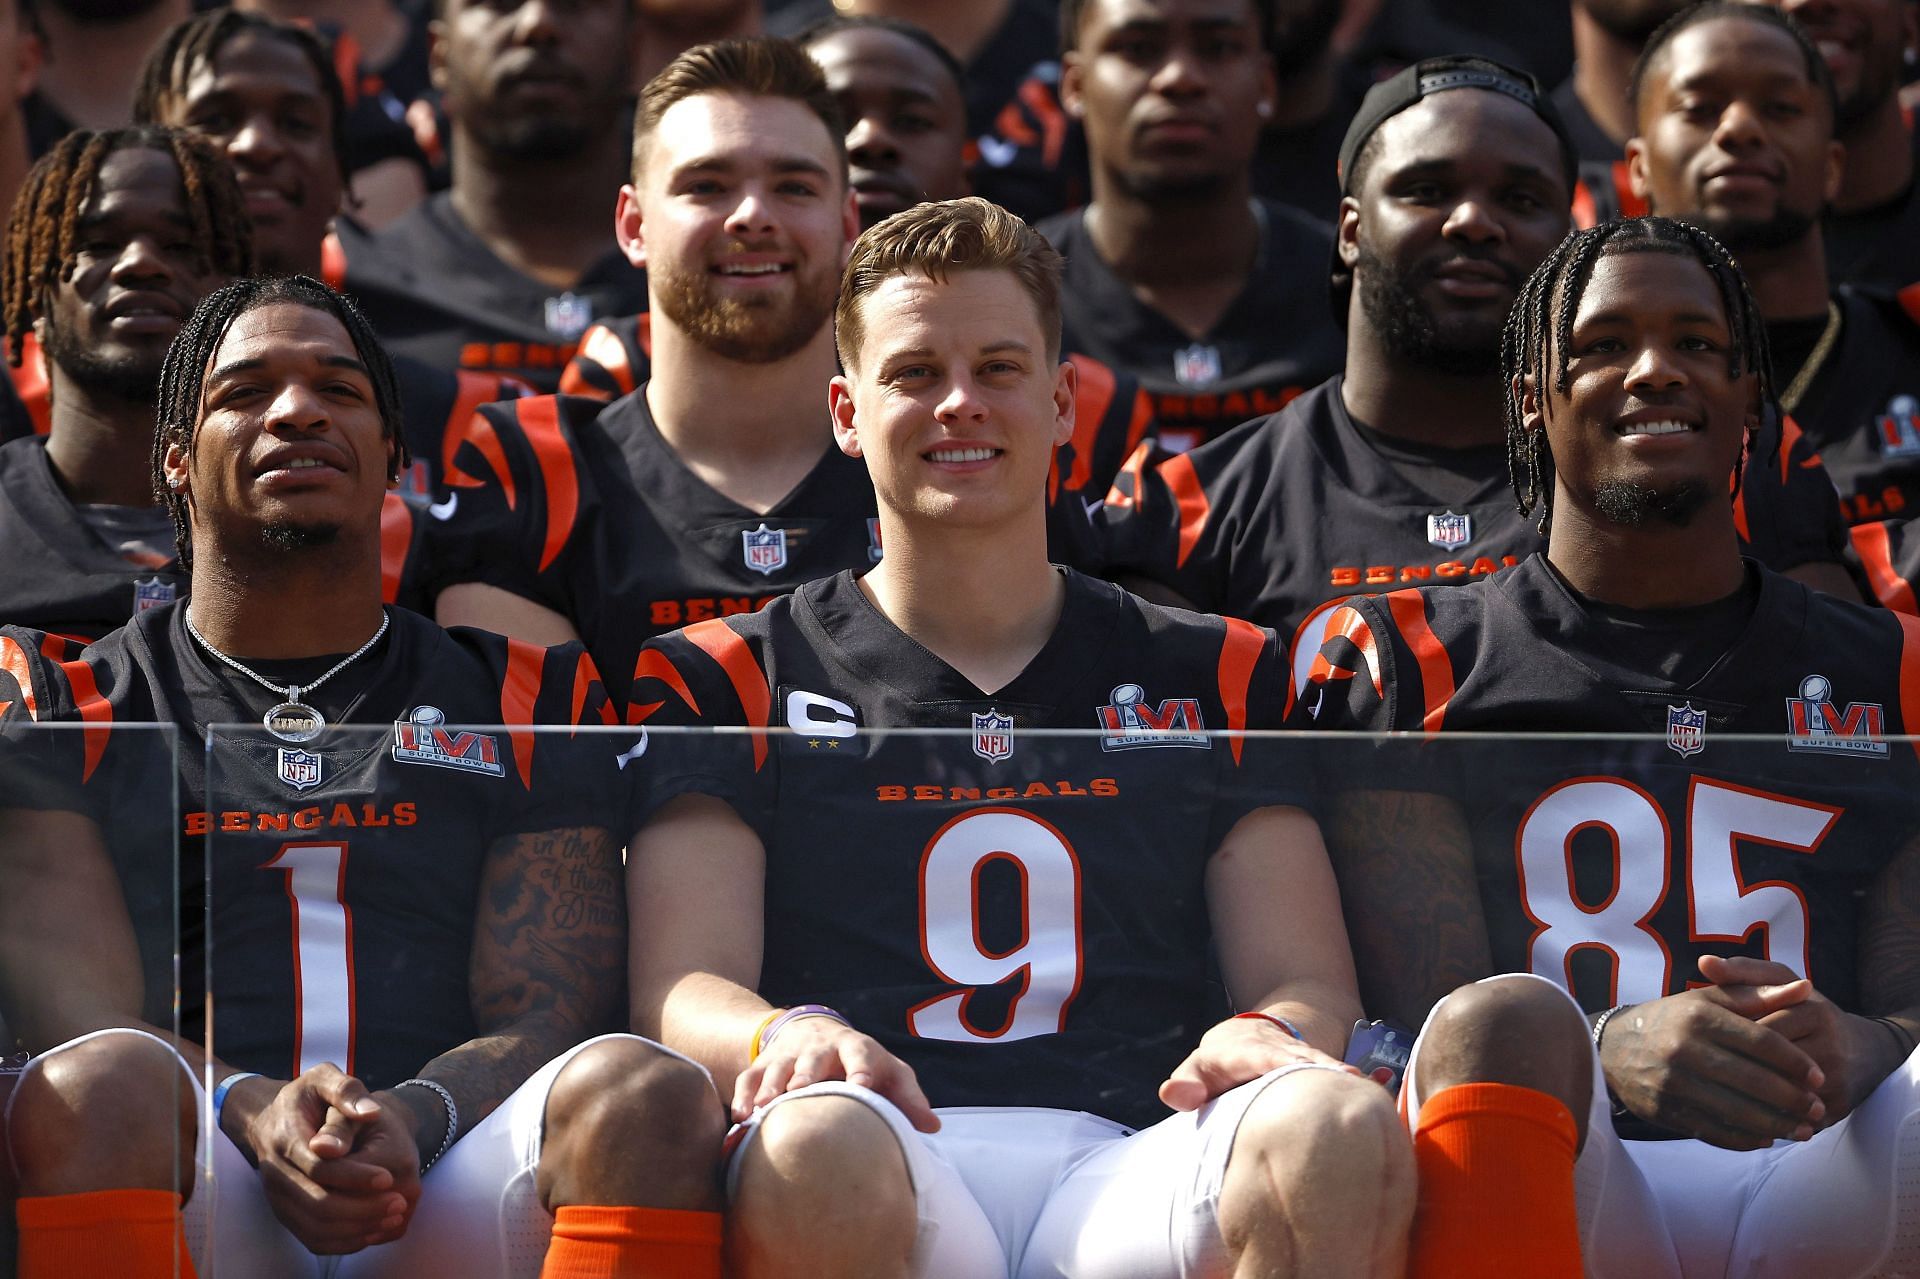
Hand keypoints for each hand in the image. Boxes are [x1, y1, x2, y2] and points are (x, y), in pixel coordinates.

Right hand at [241, 1065, 415, 1253]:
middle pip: (318, 1205)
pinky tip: (374, 1229)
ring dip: (357, 1229)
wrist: (273, 1119)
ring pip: (316, 1228)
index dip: (355, 1177)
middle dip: (362, 1208)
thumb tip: (370, 1113)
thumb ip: (346, 1090)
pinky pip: (313, 1239)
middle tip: (400, 1202)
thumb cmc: (306, 1097)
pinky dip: (345, 1241)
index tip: (389, 1177)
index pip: (320, 1169)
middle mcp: (276, 1174)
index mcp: (285, 1139)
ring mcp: (278, 1198)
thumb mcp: (322, 1078)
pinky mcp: (286, 1215)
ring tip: (393, 1216)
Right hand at [733, 1016, 938, 1132]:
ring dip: (770, 1086)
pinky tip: (740, 1118)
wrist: (813, 1030)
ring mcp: (789, 1054)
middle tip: (800, 1090)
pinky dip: (743, 1095)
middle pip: (813, 1057)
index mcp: (856, 1047)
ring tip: (762, 1109)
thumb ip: (908, 1098)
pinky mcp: (765, 1063)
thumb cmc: (860, 1062)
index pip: (861, 1053)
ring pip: (777, 1067)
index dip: (862, 1068)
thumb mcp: (888, 1072)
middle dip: (806, 1072)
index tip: (862, 1085)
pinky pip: (750, 1077)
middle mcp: (821, 1046)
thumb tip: (933, 1127)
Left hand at [1159, 1014, 1359, 1111]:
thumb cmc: (1216, 1066)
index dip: (1280, 1062)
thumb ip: (1185, 1083)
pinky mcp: (1316, 1066)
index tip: (1301, 1070)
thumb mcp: (1196, 1069)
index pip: (1262, 1056)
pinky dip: (1352, 1079)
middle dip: (1322, 1067)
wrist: (1243, 1037)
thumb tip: (1173, 1096)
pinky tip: (1377, 1089)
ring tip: (1365, 1087)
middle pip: (1301, 1056)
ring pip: (1321, 1062)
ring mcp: (1299, 1055)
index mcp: (1245, 1051)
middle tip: (1349, 1081)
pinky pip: (1334, 1072)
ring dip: (1341, 1073)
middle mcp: (1277, 1049)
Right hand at [1599, 975, 1824, 1149]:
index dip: (1795, 1061)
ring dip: (1776, 1124)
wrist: (1612, 1048)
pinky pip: (1713, 1130)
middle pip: (1753, 1079)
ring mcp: (1672, 1082)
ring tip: (1803, 1130)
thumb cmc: (1672, 1020)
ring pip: (1736, 1110)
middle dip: (1792, 1099)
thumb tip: (1805, 988)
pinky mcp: (1664, 1110)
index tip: (1819, 1077)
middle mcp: (1684, 1048)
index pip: (1760, 1041)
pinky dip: (1744, 1139)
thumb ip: (1757, 995)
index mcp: (1699, 1015)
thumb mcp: (1708, 999)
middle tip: (1818, 1109)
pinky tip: (1766, 1138)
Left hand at [1702, 955, 1896, 1125]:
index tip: (1698, 1044)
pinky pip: (1795, 1119)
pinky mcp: (1838, 1109)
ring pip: (1781, 1097)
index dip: (1726, 1039)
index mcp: (1813, 1011)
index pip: (1759, 1030)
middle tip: (1696, 1075)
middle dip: (1733, 1071)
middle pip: (1770, 1065)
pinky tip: (1737, 1120)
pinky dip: (1767, 1121)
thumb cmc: (1807, 1010)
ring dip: (1746, 1101)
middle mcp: (1830, 1046)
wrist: (1864, 1050)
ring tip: (1709, 1098)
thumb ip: (1743, 972)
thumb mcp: (1782, 982)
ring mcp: (1837, 1081)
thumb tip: (1703, 962)